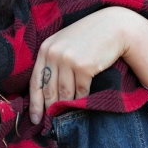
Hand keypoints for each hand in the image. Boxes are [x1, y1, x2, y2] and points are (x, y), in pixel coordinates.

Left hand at [28, 7, 147, 123]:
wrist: (113, 26)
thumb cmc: (88, 37)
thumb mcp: (64, 43)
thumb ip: (53, 61)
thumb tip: (47, 93)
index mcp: (46, 48)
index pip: (35, 81)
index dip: (35, 103)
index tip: (35, 118)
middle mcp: (54, 53)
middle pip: (49, 90)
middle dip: (50, 108)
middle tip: (52, 121)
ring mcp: (68, 60)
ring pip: (65, 93)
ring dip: (67, 105)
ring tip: (68, 113)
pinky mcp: (84, 67)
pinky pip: (81, 91)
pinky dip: (81, 99)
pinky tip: (82, 102)